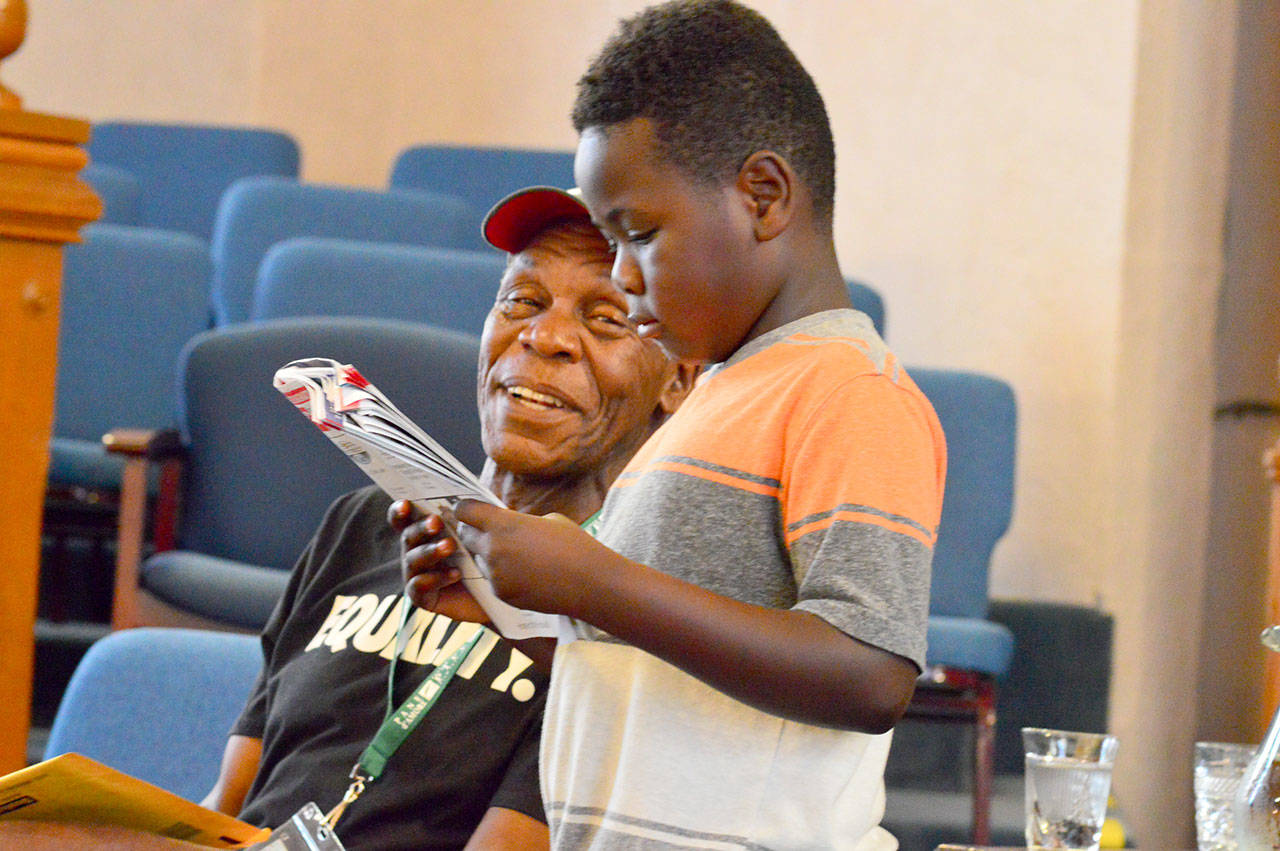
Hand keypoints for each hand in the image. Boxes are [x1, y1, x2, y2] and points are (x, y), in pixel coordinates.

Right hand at [387, 499, 489, 622]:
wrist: (496, 594)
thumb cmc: (486, 557)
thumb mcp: (479, 534)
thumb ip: (468, 517)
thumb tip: (461, 502)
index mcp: (425, 533)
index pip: (404, 519)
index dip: (400, 511)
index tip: (405, 503)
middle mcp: (416, 552)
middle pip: (409, 536)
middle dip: (421, 527)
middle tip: (437, 522)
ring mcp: (417, 575)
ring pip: (412, 560)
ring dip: (430, 551)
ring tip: (450, 546)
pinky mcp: (422, 597)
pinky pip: (419, 587)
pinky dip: (435, 579)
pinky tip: (455, 574)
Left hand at [451, 499, 616, 616]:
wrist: (591, 582)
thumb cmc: (575, 546)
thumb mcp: (546, 520)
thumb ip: (518, 522)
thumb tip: (505, 525)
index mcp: (503, 524)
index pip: (465, 510)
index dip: (466, 509)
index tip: (471, 510)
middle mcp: (493, 549)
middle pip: (465, 536)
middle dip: (474, 532)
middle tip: (488, 531)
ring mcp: (495, 574)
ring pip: (479, 559)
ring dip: (489, 555)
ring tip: (516, 556)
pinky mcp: (501, 594)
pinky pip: (492, 580)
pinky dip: (502, 576)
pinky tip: (525, 574)